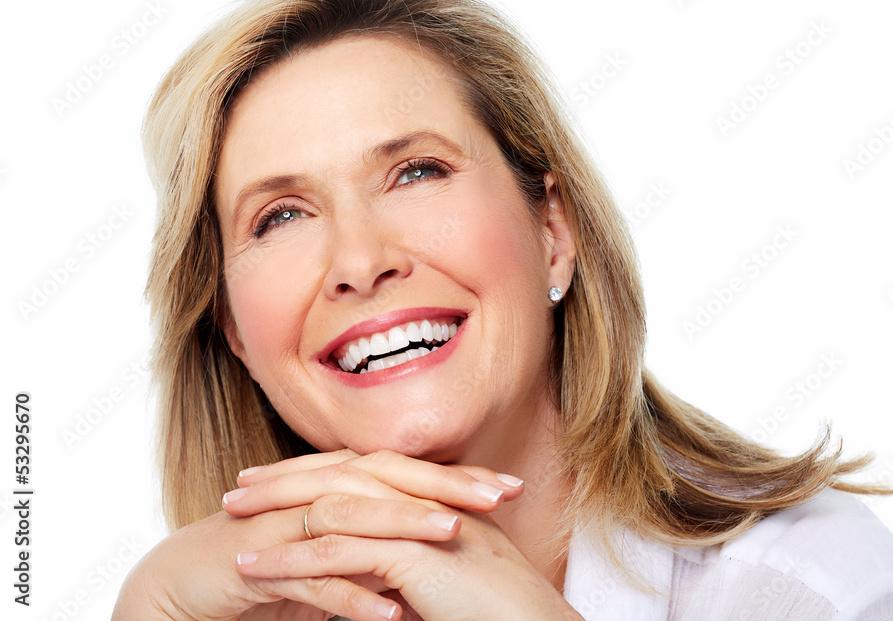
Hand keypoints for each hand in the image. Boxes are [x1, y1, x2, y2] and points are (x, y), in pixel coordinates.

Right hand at [113, 449, 521, 620]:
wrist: (191, 582)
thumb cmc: (272, 566)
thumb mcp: (340, 556)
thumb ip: (384, 550)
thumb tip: (441, 553)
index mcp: (340, 488)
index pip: (409, 475)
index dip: (460, 477)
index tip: (512, 486)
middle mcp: (317, 494)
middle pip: (388, 479)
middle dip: (446, 485)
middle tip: (500, 496)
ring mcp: (287, 524)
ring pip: (353, 517)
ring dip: (404, 526)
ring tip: (455, 536)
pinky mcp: (259, 561)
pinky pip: (311, 577)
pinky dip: (349, 596)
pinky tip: (388, 615)